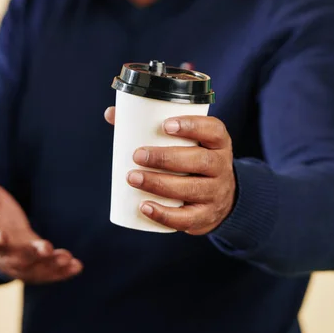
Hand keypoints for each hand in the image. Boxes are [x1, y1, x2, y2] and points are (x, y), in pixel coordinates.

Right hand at [0, 161, 82, 283]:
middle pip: (16, 259)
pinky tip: (76, 266)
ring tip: (67, 258)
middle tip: (46, 248)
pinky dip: (62, 273)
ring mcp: (21, 265)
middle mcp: (4, 255)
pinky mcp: (37, 269)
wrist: (1, 235)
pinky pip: (49, 274)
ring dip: (51, 266)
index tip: (1, 236)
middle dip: (31, 255)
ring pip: (35, 270)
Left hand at [105, 107, 235, 234]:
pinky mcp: (206, 216)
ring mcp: (216, 193)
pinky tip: (144, 206)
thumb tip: (111, 114)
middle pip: (200, 161)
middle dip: (166, 158)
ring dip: (159, 184)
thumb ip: (151, 127)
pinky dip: (164, 214)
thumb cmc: (192, 161)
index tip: (165, 125)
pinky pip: (187, 218)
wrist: (221, 199)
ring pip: (191, 188)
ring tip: (132, 178)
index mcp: (218, 143)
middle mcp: (222, 167)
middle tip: (137, 155)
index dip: (192, 126)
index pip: (213, 130)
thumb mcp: (187, 143)